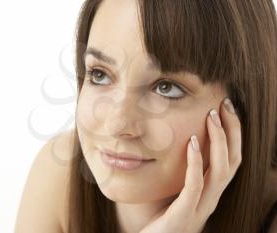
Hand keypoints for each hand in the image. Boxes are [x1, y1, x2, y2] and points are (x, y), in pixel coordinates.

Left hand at [139, 98, 241, 232]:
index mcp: (211, 192)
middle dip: (232, 130)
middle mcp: (212, 199)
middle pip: (232, 160)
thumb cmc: (163, 218)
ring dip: (218, 141)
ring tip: (212, 117)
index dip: (234, 133)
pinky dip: (196, 163)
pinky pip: (195, 185)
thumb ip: (184, 173)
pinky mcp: (184, 214)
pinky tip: (190, 143)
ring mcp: (201, 207)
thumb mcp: (178, 192)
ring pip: (220, 171)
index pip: (231, 158)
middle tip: (225, 105)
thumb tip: (181, 143)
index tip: (226, 109)